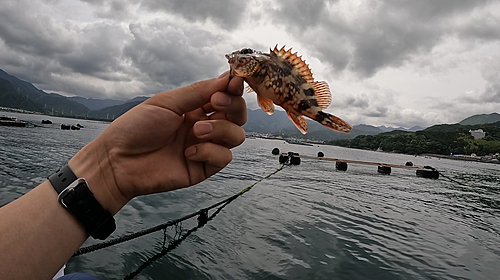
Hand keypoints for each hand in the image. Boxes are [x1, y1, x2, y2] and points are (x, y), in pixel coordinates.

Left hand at [69, 72, 245, 212]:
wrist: (118, 161)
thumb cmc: (136, 128)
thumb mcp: (167, 102)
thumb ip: (199, 92)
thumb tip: (227, 78)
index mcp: (195, 108)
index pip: (226, 96)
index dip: (233, 89)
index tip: (233, 82)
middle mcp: (204, 126)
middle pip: (237, 115)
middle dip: (233, 107)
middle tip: (216, 103)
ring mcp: (205, 147)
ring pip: (236, 136)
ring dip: (220, 129)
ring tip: (195, 131)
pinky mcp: (204, 168)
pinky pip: (224, 157)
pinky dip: (210, 152)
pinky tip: (188, 153)